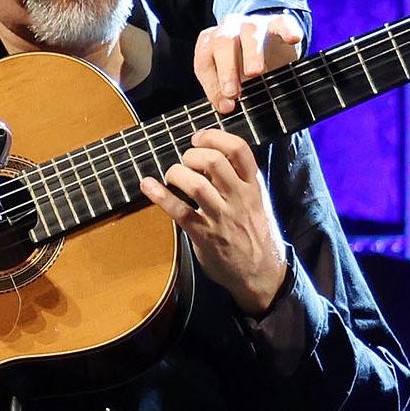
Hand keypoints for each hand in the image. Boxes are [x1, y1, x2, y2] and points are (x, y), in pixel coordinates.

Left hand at [138, 128, 289, 313]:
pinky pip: (179, 212)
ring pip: (195, 184)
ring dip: (176, 173)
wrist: (262, 273)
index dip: (214, 136)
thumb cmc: (254, 233)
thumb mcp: (257, 200)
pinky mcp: (204, 236)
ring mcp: (221, 217)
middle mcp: (238, 198)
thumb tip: (210, 153)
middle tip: (185, 161)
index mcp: (253, 186)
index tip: (198, 138)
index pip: (238, 149)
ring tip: (172, 176)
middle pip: (213, 162)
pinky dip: (160, 196)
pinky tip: (148, 185)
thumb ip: (239, 179)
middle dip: (191, 155)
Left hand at [192, 13, 305, 115]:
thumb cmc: (243, 68)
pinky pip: (283, 22)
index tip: (225, 106)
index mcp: (210, 43)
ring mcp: (254, 23)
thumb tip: (226, 108)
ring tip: (255, 72)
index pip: (204, 60)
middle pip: (222, 42)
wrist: (271, 47)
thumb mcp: (229, 81)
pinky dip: (287, 29)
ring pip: (250, 31)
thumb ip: (223, 93)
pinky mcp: (278, 22)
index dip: (212, 83)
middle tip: (233, 93)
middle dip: (226, 69)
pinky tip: (292, 39)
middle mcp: (229, 28)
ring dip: (251, 52)